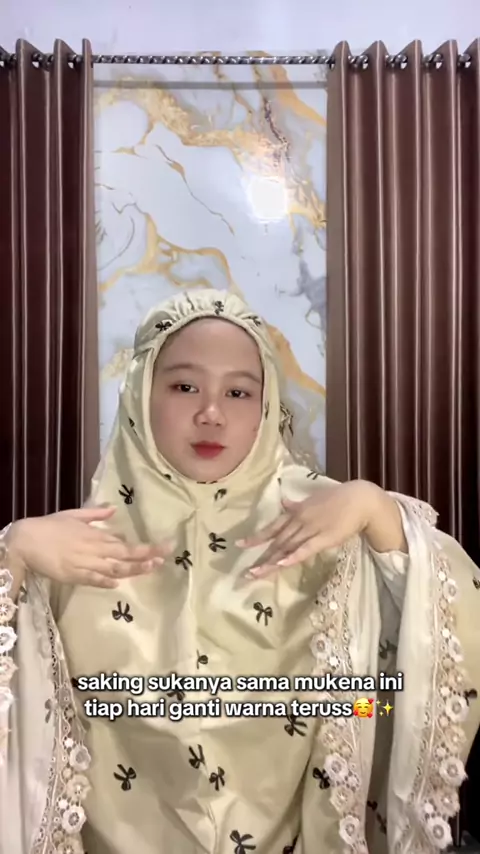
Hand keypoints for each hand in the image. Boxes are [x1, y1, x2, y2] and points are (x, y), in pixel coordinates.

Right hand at [8, 506, 171, 588]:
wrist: (26, 541)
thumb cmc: (49, 525)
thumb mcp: (73, 515)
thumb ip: (94, 515)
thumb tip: (112, 510)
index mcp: (95, 535)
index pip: (127, 544)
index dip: (147, 547)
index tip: (165, 547)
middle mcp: (94, 551)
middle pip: (125, 557)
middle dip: (147, 559)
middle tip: (164, 559)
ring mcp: (85, 565)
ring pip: (114, 570)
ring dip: (134, 571)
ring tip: (151, 569)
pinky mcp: (74, 576)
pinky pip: (94, 580)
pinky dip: (106, 581)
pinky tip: (118, 582)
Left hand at [237, 480, 402, 576]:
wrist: (359, 499)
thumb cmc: (338, 499)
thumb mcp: (313, 500)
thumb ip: (297, 505)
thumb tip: (284, 503)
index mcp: (296, 513)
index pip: (272, 527)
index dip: (257, 537)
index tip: (240, 545)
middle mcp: (299, 521)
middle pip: (277, 542)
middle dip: (262, 556)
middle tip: (246, 572)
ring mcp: (310, 529)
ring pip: (287, 547)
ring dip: (272, 561)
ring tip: (257, 573)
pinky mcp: (324, 538)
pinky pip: (305, 549)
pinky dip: (293, 556)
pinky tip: (281, 564)